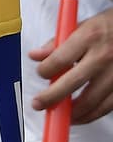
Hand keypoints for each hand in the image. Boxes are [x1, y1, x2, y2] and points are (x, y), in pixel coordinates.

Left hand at [31, 7, 112, 124]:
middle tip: (39, 104)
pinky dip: (90, 115)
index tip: (41, 73)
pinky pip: (106, 107)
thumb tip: (35, 56)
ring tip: (58, 114)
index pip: (59, 59)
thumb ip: (57, 43)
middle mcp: (103, 56)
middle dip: (51, 97)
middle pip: (72, 83)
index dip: (45, 70)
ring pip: (90, 102)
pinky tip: (79, 115)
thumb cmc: (109, 27)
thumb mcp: (83, 26)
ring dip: (71, 113)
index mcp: (90, 37)